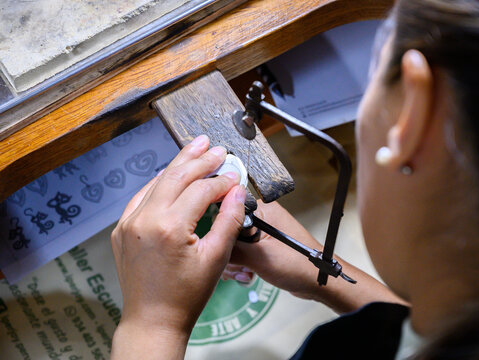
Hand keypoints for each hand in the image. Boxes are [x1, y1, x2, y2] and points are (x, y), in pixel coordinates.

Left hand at [110, 135, 245, 358]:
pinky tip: (172, 173)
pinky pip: (142, 196)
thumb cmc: (186, 295)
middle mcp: (144, 219)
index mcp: (169, 227)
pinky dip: (160, 182)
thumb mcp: (216, 258)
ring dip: (179, 164)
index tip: (235, 177)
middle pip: (176, 176)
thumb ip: (229, 219)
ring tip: (197, 147)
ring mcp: (128, 222)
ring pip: (157, 181)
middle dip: (200, 159)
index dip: (222, 180)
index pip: (201, 190)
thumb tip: (236, 190)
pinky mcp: (122, 228)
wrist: (152, 320)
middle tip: (217, 148)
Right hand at [223, 201, 406, 313]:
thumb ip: (231, 248)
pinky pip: (242, 252)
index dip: (221, 232)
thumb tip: (208, 245)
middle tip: (240, 268)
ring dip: (235, 263)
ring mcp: (262, 232)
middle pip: (228, 230)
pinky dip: (241, 265)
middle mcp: (261, 217)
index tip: (222, 250)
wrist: (317, 282)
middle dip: (229, 253)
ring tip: (247, 274)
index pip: (227, 212)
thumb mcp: (258, 257)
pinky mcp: (262, 245)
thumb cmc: (295, 265)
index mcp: (263, 209)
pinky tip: (248, 276)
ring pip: (233, 244)